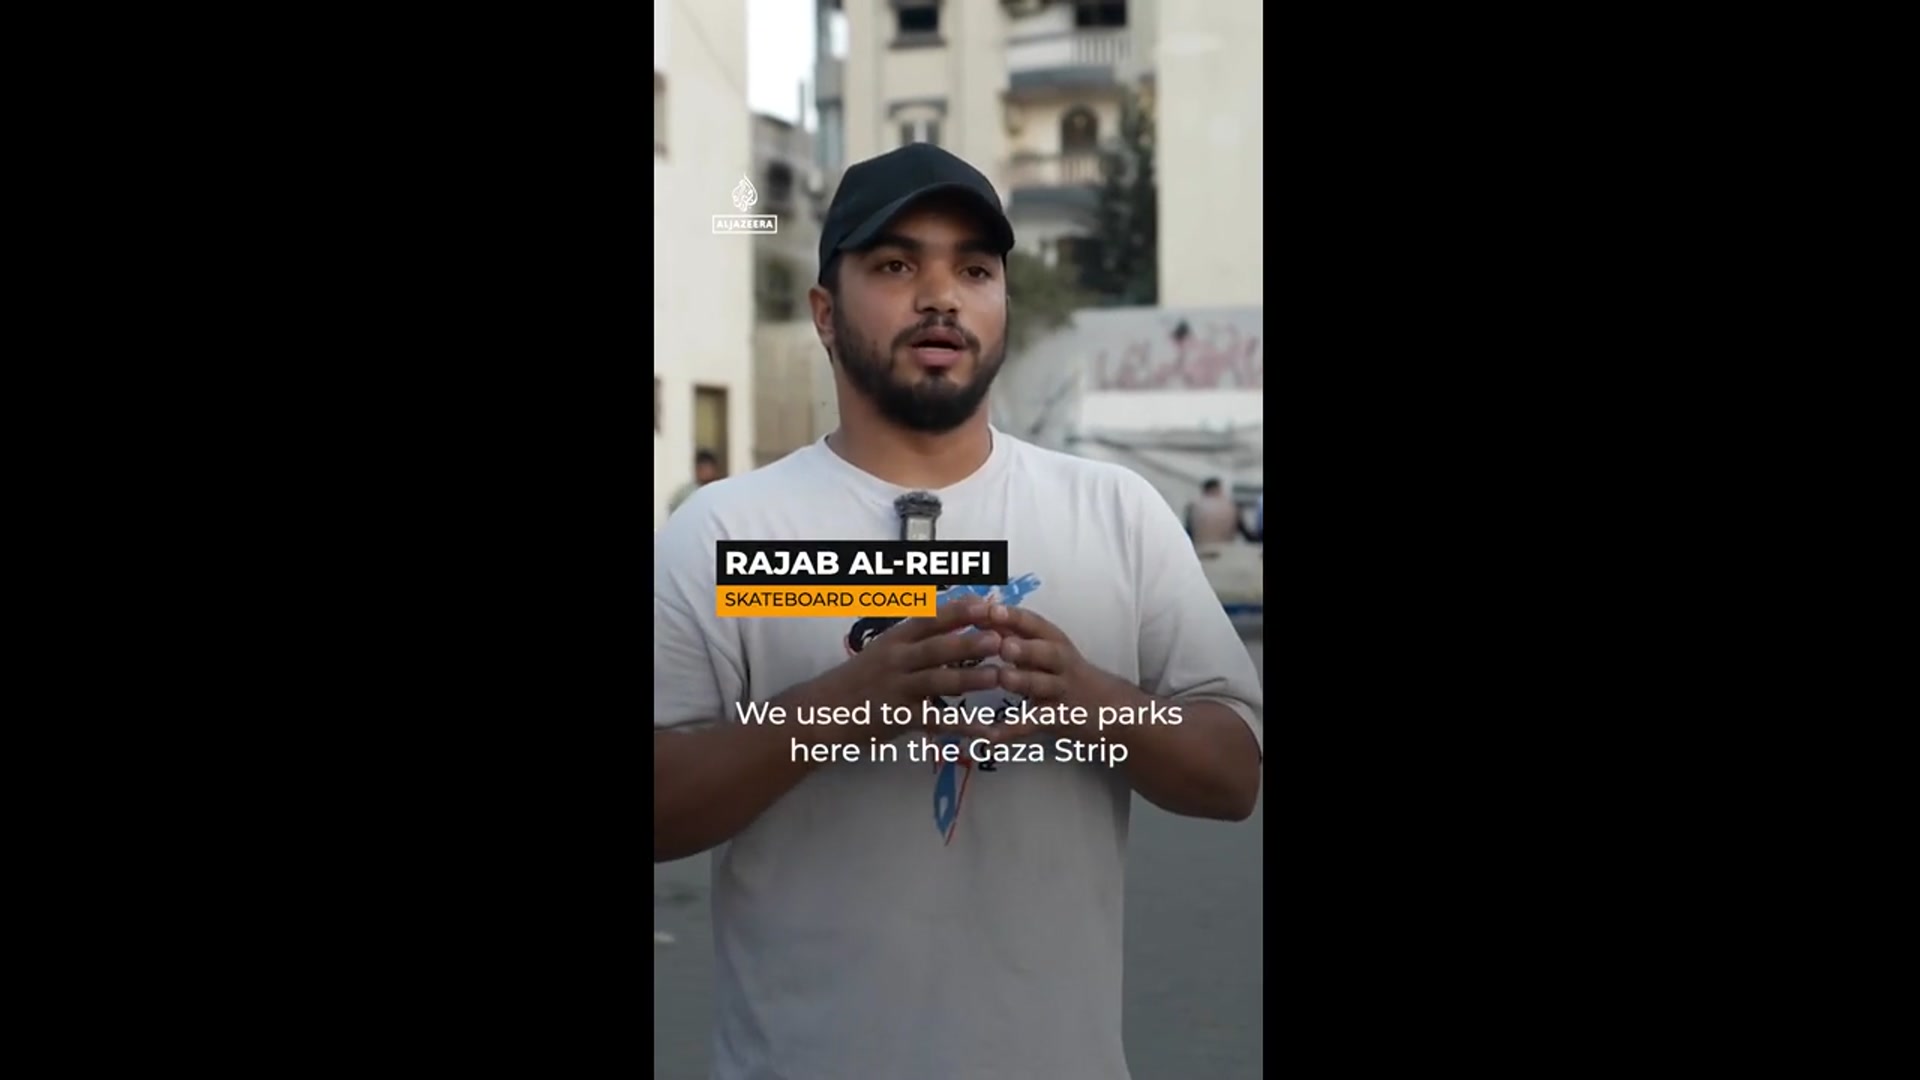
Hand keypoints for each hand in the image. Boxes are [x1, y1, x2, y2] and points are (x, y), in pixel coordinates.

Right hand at [821, 598, 1003, 722]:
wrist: (822, 710)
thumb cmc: (859, 679)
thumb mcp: (884, 650)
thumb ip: (918, 640)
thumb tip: (958, 622)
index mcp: (896, 639)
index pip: (930, 618)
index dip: (960, 611)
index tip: (988, 604)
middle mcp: (897, 659)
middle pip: (937, 647)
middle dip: (970, 641)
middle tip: (1000, 638)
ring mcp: (897, 688)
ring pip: (938, 680)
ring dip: (970, 678)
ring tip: (998, 677)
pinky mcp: (898, 717)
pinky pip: (935, 721)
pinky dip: (963, 727)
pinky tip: (986, 730)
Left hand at [981, 604, 1130, 737]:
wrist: (1113, 708)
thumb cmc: (1068, 672)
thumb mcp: (1049, 648)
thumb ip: (1018, 632)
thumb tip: (983, 610)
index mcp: (1054, 641)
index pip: (1035, 624)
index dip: (1014, 617)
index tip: (991, 608)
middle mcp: (1060, 663)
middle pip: (1047, 653)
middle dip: (1026, 649)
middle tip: (1004, 646)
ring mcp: (1060, 692)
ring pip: (1043, 686)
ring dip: (1024, 681)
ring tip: (1004, 679)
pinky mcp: (1057, 719)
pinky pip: (1032, 724)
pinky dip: (1009, 731)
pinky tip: (987, 737)